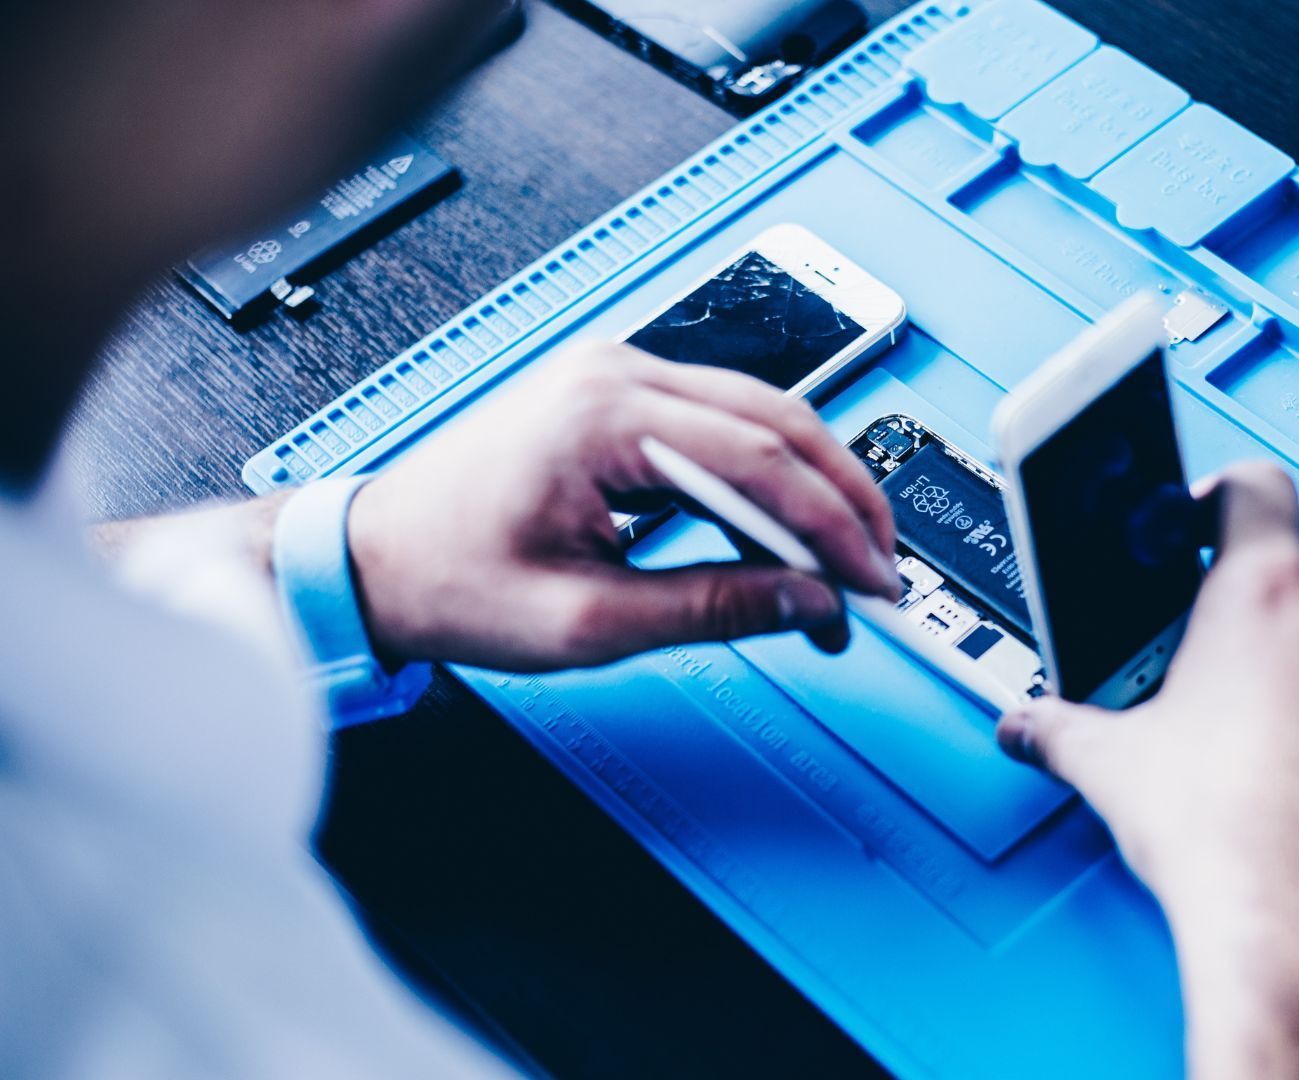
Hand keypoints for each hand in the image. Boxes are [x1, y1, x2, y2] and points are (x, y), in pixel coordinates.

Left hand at [345, 342, 898, 670]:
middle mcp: (616, 374)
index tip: (873, 581)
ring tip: (848, 558)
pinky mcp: (620, 398)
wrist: (376, 557)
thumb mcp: (588, 621)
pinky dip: (770, 475)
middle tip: (882, 569)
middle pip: (778, 420)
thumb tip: (810, 601)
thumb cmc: (452, 579)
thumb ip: (714, 609)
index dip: (832, 525)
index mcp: (601, 417)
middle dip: (845, 498)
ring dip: (815, 485)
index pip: (759, 458)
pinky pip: (725, 422)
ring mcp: (618, 376)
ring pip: (763, 413)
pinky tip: (791, 529)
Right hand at [996, 462, 1298, 1077]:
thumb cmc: (1224, 837)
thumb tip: (1025, 725)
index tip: (1197, 524)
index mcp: (1260, 589)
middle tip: (1210, 676)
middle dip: (1253, 618)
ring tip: (1262, 739)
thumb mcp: (1112, 766)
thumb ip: (1058, 726)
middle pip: (1294, 575)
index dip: (1218, 497)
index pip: (1251, 486)